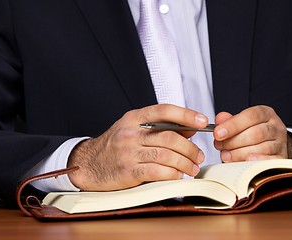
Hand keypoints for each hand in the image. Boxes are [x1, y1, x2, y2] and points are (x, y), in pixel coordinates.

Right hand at [67, 104, 207, 190]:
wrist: (88, 164)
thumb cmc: (115, 146)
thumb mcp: (133, 129)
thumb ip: (159, 127)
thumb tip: (189, 129)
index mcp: (134, 118)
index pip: (164, 110)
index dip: (186, 114)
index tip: (202, 121)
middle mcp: (131, 133)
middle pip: (170, 137)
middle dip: (191, 148)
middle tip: (199, 156)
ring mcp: (128, 152)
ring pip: (167, 155)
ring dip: (185, 163)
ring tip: (192, 168)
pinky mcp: (128, 171)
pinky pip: (157, 171)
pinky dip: (172, 174)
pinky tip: (178, 176)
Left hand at [213, 105, 289, 161]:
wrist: (271, 144)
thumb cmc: (252, 132)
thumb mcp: (241, 122)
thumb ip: (229, 120)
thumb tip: (220, 119)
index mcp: (265, 114)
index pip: (251, 116)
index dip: (233, 125)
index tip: (218, 133)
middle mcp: (275, 127)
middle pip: (256, 133)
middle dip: (233, 141)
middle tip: (219, 146)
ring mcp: (280, 143)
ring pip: (262, 148)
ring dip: (240, 153)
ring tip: (226, 155)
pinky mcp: (282, 158)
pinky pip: (272, 161)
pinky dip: (258, 161)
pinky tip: (246, 161)